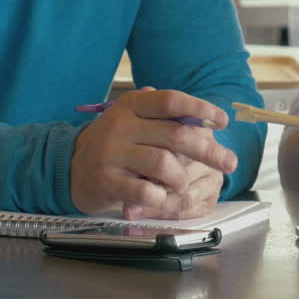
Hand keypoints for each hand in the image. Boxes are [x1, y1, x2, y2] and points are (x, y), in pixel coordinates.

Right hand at [69, 87, 235, 217]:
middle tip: (229, 162)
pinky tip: (161, 198)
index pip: (171, 100)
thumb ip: (163, 114)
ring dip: (181, 178)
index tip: (222, 121)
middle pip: (176, 135)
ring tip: (183, 184)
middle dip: (209, 151)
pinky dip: (161, 197)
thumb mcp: (133, 120)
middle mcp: (121, 125)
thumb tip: (203, 115)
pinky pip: (145, 191)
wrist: (69, 167)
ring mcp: (111, 153)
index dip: (201, 110)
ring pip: (163, 164)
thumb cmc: (114, 144)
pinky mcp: (105, 181)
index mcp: (132, 105)